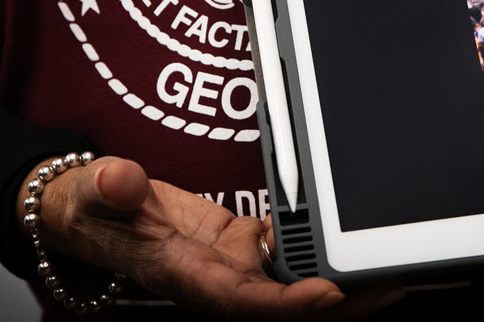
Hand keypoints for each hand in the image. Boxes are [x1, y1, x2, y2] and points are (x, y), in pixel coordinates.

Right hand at [21, 157, 402, 319]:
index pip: (242, 300)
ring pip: (294, 281)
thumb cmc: (94, 212)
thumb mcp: (92, 193)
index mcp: (185, 274)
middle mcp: (216, 277)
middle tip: (389, 283)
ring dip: (341, 278)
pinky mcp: (239, 243)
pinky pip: (286, 253)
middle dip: (339, 302)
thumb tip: (121, 179)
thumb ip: (109, 187)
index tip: (330, 294)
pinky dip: (320, 248)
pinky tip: (350, 238)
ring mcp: (231, 262)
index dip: (287, 304)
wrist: (95, 213)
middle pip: (285, 302)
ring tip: (390, 264)